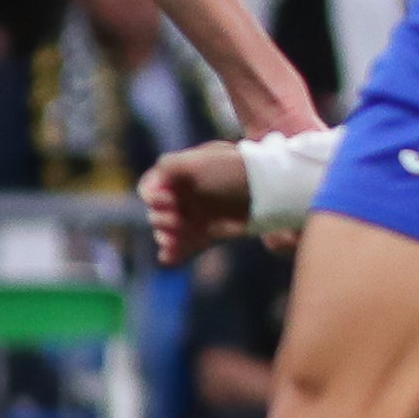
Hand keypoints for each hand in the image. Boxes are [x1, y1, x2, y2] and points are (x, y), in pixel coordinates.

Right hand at [140, 141, 252, 266]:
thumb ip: (168, 168)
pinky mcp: (209, 231)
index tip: (165, 201)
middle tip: (175, 221)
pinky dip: (176, 252)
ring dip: (168, 237)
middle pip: (158, 212)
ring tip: (172, 241)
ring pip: (171, 231)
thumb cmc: (234, 170)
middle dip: (161, 219)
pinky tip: (169, 258)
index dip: (154, 196)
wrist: (271, 188)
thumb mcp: (199, 159)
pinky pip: (187, 244)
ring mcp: (197, 214)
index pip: (153, 187)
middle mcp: (187, 194)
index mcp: (182, 174)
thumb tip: (147, 195)